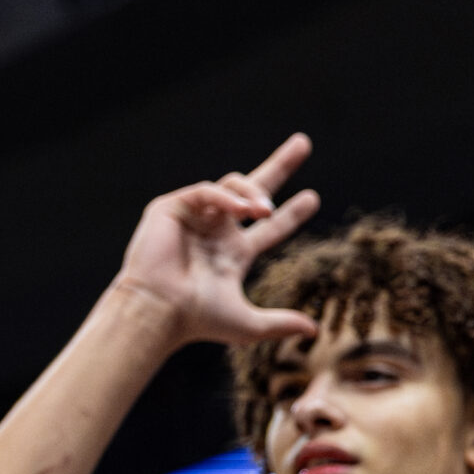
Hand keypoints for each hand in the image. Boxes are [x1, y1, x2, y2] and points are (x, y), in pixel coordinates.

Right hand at [112, 133, 322, 347]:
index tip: (313, 198)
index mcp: (231, 254)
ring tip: (264, 210)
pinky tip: (241, 211)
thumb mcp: (247, 323)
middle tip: (303, 143)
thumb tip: (315, 331)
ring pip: (233, 185)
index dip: (292, 214)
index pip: (268, 228)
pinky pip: (206, 191)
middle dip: (280, 166)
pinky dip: (226, 197)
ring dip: (254, 193)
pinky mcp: (172, 208)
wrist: (159, 310)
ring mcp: (194, 217)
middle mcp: (215, 231)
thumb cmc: (195, 320)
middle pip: (252, 189)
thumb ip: (280, 323)